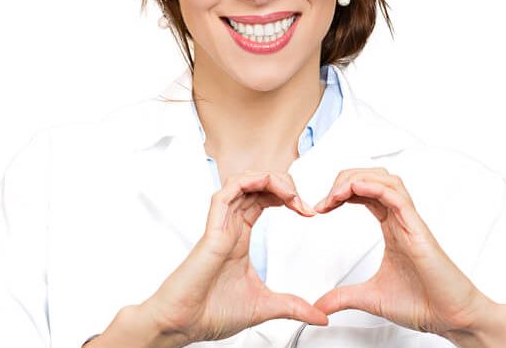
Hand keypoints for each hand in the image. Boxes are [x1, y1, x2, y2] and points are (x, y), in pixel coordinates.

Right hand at [139, 171, 328, 345]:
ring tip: (290, 194)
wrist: (185, 324)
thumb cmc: (212, 312)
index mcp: (240, 237)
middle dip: (284, 184)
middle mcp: (230, 226)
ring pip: (242, 182)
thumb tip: (321, 316)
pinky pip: (225, 193)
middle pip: (256, 185)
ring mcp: (220, 226)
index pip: (264, 199)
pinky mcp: (212, 230)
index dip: (288, 197)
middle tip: (303, 203)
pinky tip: (266, 186)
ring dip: (269, 180)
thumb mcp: (266, 306)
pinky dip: (247, 182)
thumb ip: (295, 307)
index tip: (309, 212)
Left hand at [311, 168, 505, 345]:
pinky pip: (398, 197)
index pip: (364, 193)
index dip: (340, 193)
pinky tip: (356, 189)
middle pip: (373, 178)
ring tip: (336, 193)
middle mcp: (401, 220)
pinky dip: (375, 187)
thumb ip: (343, 298)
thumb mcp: (371, 298)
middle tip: (324, 200)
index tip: (321, 208)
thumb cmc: (424, 303)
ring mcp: (411, 223)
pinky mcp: (419, 231)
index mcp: (392, 228)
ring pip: (386, 180)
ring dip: (358, 179)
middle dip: (344, 180)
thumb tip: (320, 306)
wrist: (451, 318)